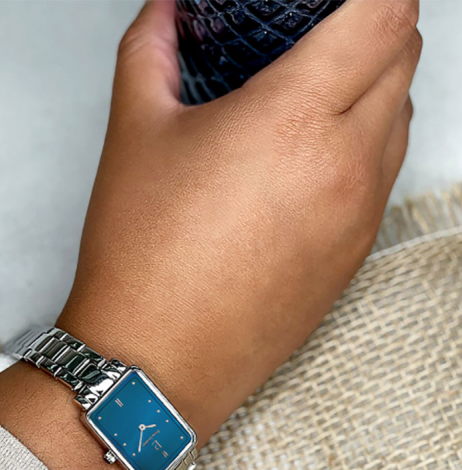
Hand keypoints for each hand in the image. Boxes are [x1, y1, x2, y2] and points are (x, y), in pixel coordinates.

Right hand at [0, 0, 420, 469]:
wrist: (155, 364)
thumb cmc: (143, 261)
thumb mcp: (135, 134)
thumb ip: (154, 48)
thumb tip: (168, 11)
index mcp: (295, 119)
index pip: (385, 14)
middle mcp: (346, 166)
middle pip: (404, 60)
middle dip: (374, 28)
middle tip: (322, 32)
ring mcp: (358, 218)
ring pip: (401, 122)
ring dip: (374, 90)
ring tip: (313, 97)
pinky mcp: (352, 260)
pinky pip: (383, 180)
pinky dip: (364, 150)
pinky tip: (309, 163)